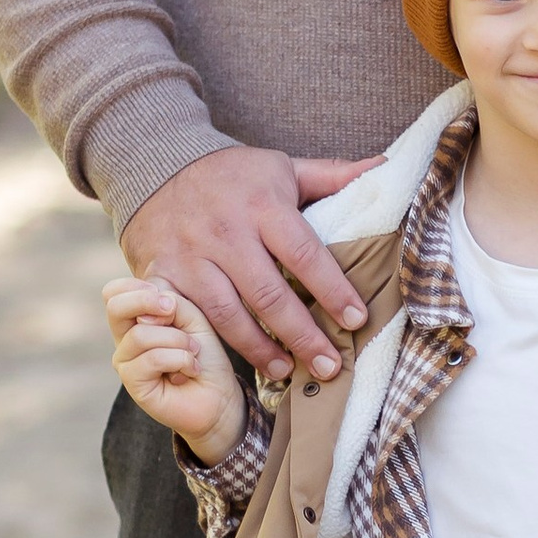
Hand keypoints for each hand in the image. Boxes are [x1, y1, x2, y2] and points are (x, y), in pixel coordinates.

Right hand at [104, 276, 248, 460]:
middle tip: (173, 312)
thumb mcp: (193, 318)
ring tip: (194, 352)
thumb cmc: (205, 356)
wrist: (219, 397)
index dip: (136, 287)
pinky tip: (190, 371)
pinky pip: (153, 359)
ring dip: (178, 340)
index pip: (113, 293)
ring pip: (141, 335)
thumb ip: (171, 303)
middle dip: (146, 301)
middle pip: (115, 308)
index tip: (167, 300)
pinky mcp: (133, 384)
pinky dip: (180, 360)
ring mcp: (126, 362)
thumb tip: (146, 315)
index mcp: (135, 320)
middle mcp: (124, 340)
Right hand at [122, 145, 374, 385]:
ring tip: (288, 371)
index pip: (304, 253)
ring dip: (260, 349)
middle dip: (302, 335)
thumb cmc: (232, 176)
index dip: (333, 290)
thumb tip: (383, 167)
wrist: (154, 166)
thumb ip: (331, 176)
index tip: (357, 320)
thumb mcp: (281, 168)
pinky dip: (210, 345)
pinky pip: (190, 318)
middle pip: (269, 294)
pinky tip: (233, 365)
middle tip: (330, 366)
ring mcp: (190, 256)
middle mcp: (225, 232)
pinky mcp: (163, 275)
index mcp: (262, 204)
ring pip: (228, 314)